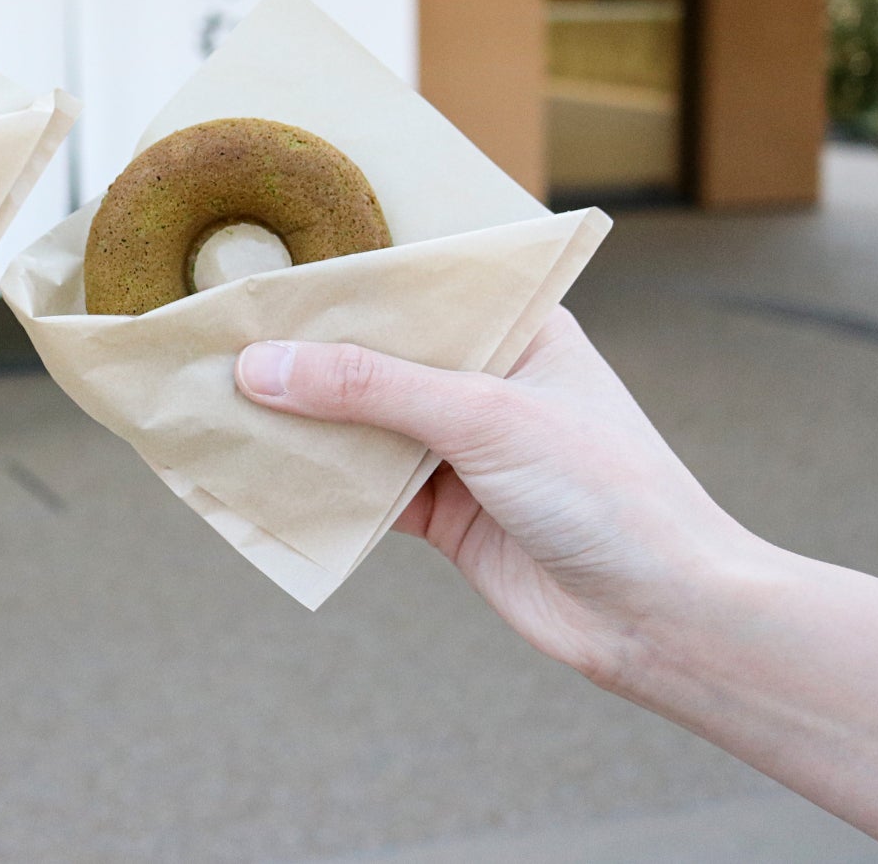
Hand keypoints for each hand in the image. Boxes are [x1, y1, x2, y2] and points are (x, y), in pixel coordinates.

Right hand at [234, 309, 759, 686]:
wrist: (662, 618)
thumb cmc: (608, 491)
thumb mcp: (484, 416)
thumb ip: (370, 388)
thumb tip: (261, 366)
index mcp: (517, 326)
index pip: (418, 281)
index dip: (345, 273)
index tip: (267, 260)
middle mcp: (486, 378)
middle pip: (377, 351)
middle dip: (305, 348)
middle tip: (218, 327)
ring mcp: (461, 446)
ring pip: (360, 419)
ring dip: (300, 416)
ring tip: (216, 391)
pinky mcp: (442, 511)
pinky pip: (360, 485)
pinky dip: (314, 480)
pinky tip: (256, 466)